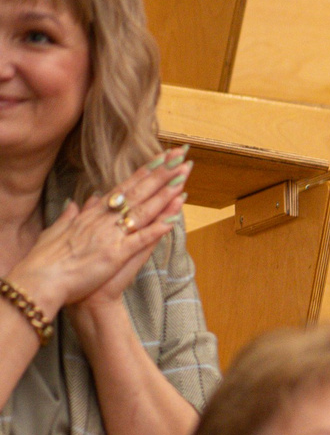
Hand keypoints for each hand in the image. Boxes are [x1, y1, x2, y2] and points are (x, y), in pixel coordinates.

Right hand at [13, 150, 189, 320]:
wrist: (43, 278)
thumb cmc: (51, 257)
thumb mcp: (60, 230)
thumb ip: (73, 215)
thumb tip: (80, 202)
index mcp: (94, 214)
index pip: (124, 188)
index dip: (144, 172)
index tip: (161, 158)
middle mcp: (104, 219)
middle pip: (137, 192)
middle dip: (160, 174)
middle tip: (180, 156)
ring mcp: (111, 235)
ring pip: (142, 211)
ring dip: (163, 195)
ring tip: (182, 178)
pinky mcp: (115, 255)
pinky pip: (140, 240)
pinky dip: (156, 230)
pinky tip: (173, 220)